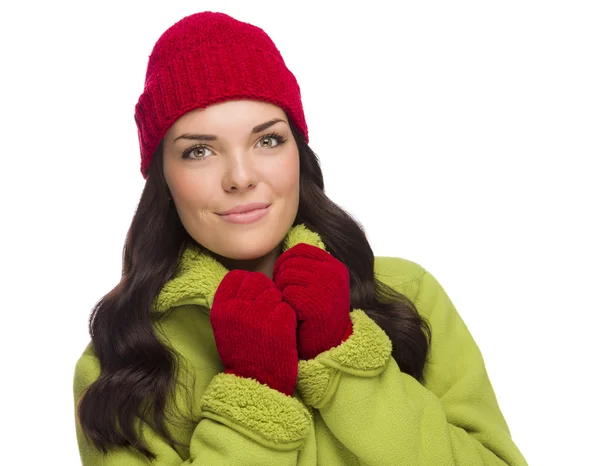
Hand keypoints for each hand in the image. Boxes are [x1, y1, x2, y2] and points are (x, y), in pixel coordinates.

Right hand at [210, 270, 297, 395]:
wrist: (257, 384)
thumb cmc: (243, 355)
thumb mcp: (226, 328)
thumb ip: (233, 304)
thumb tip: (247, 282)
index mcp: (221, 310)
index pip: (235, 277)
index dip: (247, 282)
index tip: (253, 293)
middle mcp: (237, 309)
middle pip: (257, 280)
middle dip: (265, 290)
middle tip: (267, 308)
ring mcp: (258, 314)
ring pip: (274, 292)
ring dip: (277, 304)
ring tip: (273, 323)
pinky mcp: (279, 322)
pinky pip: (287, 306)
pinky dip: (288, 317)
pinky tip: (282, 331)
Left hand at [273, 243, 352, 360]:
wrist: (325, 347)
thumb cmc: (313, 314)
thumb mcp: (317, 284)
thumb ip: (307, 267)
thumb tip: (283, 248)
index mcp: (334, 266)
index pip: (300, 250)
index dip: (284, 262)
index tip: (282, 278)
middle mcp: (334, 274)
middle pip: (291, 262)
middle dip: (281, 278)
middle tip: (284, 296)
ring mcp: (328, 288)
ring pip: (287, 276)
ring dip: (282, 291)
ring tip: (290, 305)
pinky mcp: (318, 304)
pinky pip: (288, 293)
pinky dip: (285, 304)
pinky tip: (293, 314)